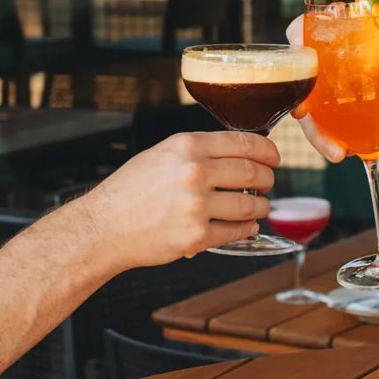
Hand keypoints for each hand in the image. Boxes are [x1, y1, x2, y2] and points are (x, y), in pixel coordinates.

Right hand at [76, 131, 278, 269]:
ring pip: (250, 204)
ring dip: (261, 207)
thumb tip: (238, 154)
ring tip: (260, 207)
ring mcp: (196, 205)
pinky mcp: (196, 235)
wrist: (104, 226)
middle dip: (267, 179)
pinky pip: (236, 231)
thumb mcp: (162, 154)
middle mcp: (194, 172)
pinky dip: (247, 229)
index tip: (274, 158)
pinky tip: (246, 226)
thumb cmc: (130, 190)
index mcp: (187, 146)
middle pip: (252, 172)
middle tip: (267, 183)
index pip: (244, 142)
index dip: (268, 151)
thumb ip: (198, 151)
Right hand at [285, 16, 378, 164]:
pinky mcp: (336, 124)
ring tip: (336, 151)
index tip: (301, 46)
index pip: (319, 29)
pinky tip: (341, 154)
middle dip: (297, 91)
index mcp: (356, 45)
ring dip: (314, 130)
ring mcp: (334, 99)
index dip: (301, 33)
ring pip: (308, 109)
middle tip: (304, 112)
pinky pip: (321, 132)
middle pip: (303, 72)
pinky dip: (326, 144)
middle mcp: (337, 70)